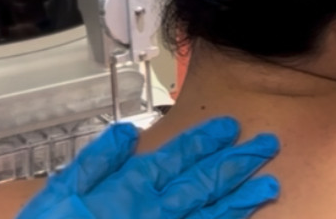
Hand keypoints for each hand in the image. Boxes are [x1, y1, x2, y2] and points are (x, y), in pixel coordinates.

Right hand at [17, 118, 280, 218]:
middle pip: (204, 182)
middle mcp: (156, 209)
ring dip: (243, 197)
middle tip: (268, 144)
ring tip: (271, 183)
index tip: (230, 126)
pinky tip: (245, 218)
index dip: (205, 141)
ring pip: (213, 213)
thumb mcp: (63, 189)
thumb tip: (127, 132)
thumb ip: (97, 160)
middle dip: (237, 162)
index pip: (177, 158)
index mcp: (131, 187)